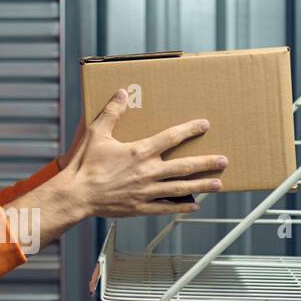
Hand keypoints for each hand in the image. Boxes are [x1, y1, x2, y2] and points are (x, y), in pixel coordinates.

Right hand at [62, 87, 227, 217]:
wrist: (76, 196)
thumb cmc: (85, 165)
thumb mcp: (96, 133)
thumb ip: (112, 113)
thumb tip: (122, 93)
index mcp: (139, 152)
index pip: (171, 137)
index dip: (190, 130)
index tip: (205, 125)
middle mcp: (148, 172)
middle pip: (184, 166)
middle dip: (206, 162)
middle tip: (224, 160)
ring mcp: (147, 191)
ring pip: (181, 188)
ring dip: (201, 185)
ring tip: (218, 184)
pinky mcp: (141, 207)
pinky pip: (166, 208)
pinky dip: (182, 207)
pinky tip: (195, 205)